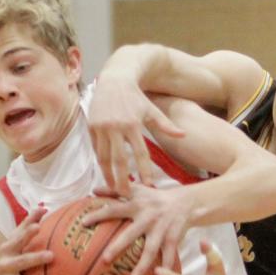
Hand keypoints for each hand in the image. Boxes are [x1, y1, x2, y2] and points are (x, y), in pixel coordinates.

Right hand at [0, 208, 54, 274]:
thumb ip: (29, 224)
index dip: (27, 232)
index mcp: (8, 249)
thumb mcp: (19, 240)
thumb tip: (43, 206)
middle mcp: (4, 266)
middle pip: (20, 262)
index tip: (39, 226)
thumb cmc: (15, 255)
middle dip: (34, 259)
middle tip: (51, 256)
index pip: (18, 238)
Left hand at [81, 184, 191, 274]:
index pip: (113, 209)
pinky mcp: (174, 238)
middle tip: (104, 260)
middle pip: (131, 233)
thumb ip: (114, 190)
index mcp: (136, 205)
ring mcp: (161, 228)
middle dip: (118, 247)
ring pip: (151, 249)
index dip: (98, 215)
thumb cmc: (154, 198)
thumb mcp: (136, 190)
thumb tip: (93, 190)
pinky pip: (169, 256)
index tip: (82, 224)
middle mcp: (148, 217)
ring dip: (142, 265)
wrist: (186, 201)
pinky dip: (166, 269)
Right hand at [87, 75, 184, 195]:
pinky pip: (95, 149)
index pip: (140, 153)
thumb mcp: (152, 109)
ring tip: (112, 188)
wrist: (114, 80)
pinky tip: (104, 172)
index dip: (144, 170)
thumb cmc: (136, 96)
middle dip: (121, 179)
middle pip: (119, 160)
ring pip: (103, 157)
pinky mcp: (91, 127)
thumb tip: (183, 135)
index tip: (148, 185)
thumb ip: (166, 125)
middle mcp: (116, 127)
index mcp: (133, 124)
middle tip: (125, 194)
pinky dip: (100, 161)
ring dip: (108, 174)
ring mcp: (101, 128)